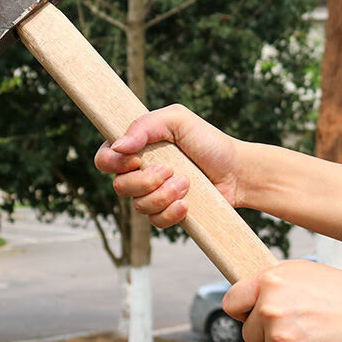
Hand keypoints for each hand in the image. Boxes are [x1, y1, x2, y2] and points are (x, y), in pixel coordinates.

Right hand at [94, 104, 241, 227]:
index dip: (113, 163)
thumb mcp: (178, 120)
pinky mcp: (166, 213)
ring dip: (164, 195)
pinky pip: (154, 222)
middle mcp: (139, 172)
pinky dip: (171, 213)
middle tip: (171, 170)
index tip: (136, 159)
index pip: (104, 159)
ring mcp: (152, 194)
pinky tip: (187, 203)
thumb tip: (118, 146)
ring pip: (138, 206)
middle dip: (146, 181)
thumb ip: (145, 126)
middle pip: (119, 187)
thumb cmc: (208, 142)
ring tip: (186, 183)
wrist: (237, 171)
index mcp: (136, 148)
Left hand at [222, 260, 341, 341]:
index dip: (242, 311)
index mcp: (269, 281)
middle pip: (248, 332)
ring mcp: (280, 336)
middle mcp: (270, 307)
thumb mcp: (302, 271)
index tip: (251, 315)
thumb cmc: (339, 292)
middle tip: (298, 326)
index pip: (231, 303)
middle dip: (267, 333)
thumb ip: (271, 281)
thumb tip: (246, 292)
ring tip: (314, 334)